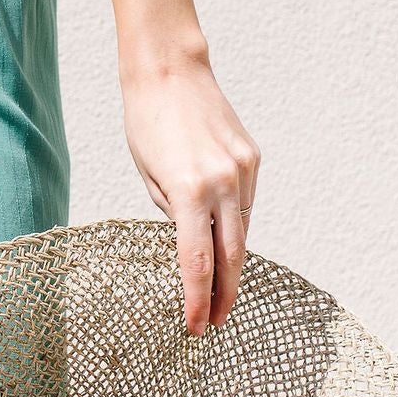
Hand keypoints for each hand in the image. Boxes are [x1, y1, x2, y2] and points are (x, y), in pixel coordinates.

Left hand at [120, 48, 259, 335]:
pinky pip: (246, 202)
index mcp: (188, 191)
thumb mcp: (147, 175)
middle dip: (225, 294)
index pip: (197, 262)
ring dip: (231, 262)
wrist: (170, 69)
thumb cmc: (145, 122)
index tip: (197, 327)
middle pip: (232, 256)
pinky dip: (235, 223)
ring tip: (220, 290)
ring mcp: (243, 170)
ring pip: (243, 231)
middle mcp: (223, 183)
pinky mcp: (252, 158)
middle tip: (215, 322)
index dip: (198, 300)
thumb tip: (191, 245)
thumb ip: (171, 214)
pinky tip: (224, 237)